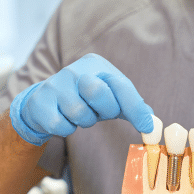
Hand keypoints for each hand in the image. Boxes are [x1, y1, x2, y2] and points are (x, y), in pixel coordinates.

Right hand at [10, 53, 153, 145]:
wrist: (43, 103)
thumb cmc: (83, 100)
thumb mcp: (109, 98)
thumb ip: (131, 106)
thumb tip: (152, 122)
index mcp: (95, 64)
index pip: (120, 84)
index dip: (135, 107)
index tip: (146, 127)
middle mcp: (74, 70)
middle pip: (98, 92)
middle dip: (104, 110)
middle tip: (100, 112)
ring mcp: (55, 85)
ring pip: (79, 113)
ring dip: (84, 121)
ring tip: (79, 114)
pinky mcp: (41, 103)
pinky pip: (62, 126)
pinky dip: (67, 129)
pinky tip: (63, 119)